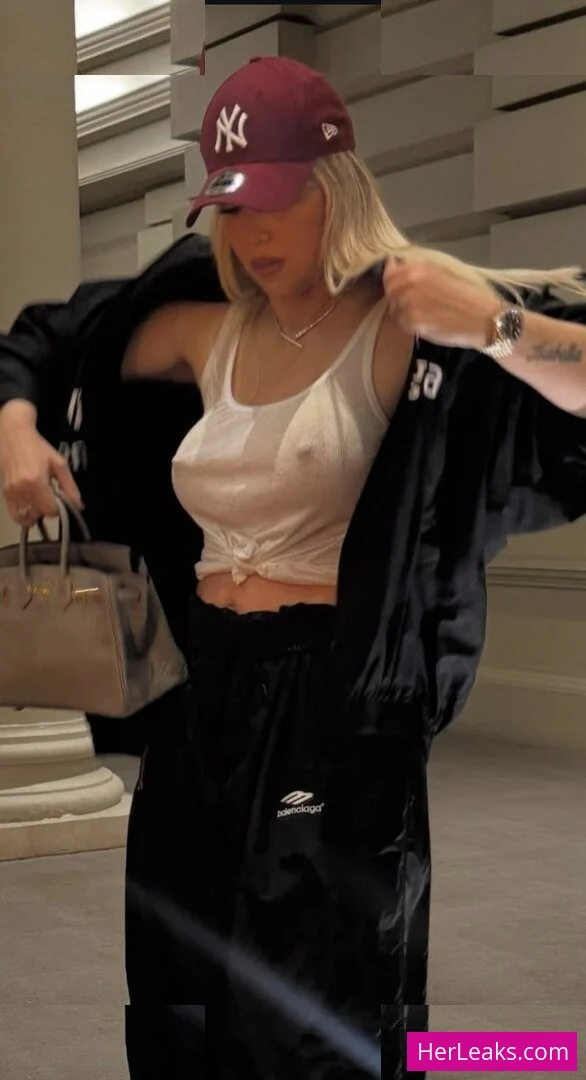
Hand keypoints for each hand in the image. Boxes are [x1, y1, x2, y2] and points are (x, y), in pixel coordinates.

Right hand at [0, 406, 82, 527]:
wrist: (15, 436)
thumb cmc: (39, 448)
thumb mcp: (59, 464)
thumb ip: (70, 486)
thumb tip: (79, 505)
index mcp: (37, 482)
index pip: (50, 509)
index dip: (58, 509)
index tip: (60, 501)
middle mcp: (23, 489)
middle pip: (39, 513)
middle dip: (47, 510)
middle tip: (50, 498)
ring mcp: (12, 492)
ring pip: (27, 514)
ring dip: (36, 512)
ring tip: (39, 500)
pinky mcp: (5, 492)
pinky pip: (14, 512)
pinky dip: (23, 514)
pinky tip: (29, 508)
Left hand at [383, 258, 499, 349]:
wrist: (486, 319)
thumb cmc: (470, 297)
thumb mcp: (445, 274)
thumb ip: (420, 271)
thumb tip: (395, 267)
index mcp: (420, 268)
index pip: (391, 273)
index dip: (392, 281)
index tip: (401, 287)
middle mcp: (412, 283)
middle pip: (391, 292)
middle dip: (398, 298)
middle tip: (418, 306)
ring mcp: (410, 304)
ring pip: (395, 310)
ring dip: (405, 314)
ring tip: (426, 316)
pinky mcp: (414, 324)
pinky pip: (403, 325)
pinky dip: (411, 326)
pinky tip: (428, 325)